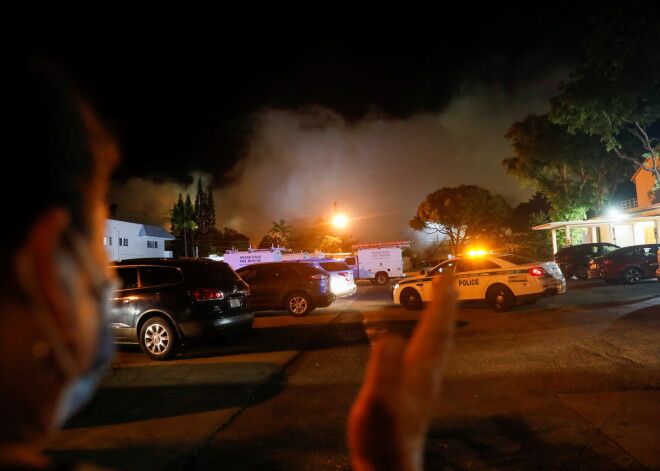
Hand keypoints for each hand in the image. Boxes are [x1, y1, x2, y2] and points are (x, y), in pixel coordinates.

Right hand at [348, 274, 456, 470]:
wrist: (390, 466)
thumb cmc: (382, 437)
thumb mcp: (378, 402)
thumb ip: (384, 370)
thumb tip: (388, 336)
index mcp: (420, 368)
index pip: (435, 328)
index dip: (441, 302)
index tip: (447, 276)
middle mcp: (427, 371)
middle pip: (441, 331)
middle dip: (446, 304)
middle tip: (450, 280)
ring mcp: (423, 381)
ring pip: (437, 342)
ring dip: (440, 319)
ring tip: (443, 303)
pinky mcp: (415, 389)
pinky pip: (426, 353)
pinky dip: (428, 336)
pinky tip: (422, 339)